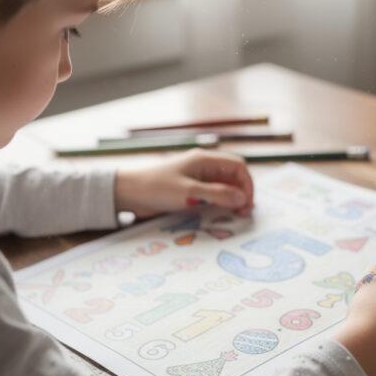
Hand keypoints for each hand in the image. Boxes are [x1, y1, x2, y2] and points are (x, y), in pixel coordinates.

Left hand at [114, 149, 253, 218]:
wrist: (128, 193)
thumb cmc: (156, 188)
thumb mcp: (189, 193)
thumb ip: (218, 195)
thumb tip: (243, 199)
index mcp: (205, 160)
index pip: (238, 167)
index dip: (247, 184)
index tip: (247, 204)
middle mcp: (203, 167)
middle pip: (233, 178)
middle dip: (242, 194)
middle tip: (243, 214)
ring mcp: (197, 179)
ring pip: (224, 188)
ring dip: (231, 201)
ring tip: (233, 216)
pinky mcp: (190, 191)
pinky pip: (211, 196)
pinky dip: (219, 205)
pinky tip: (219, 216)